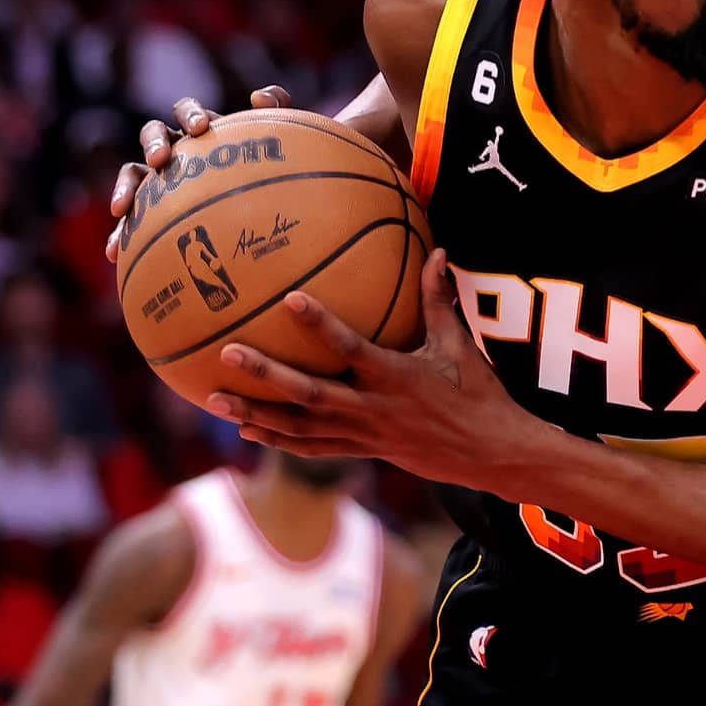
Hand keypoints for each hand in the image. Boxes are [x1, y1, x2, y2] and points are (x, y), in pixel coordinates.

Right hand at [105, 86, 290, 260]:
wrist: (261, 208)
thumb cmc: (269, 171)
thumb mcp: (279, 140)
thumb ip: (278, 108)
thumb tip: (257, 97)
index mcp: (200, 131)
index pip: (186, 111)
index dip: (189, 114)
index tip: (202, 128)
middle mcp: (174, 149)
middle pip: (152, 133)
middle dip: (153, 143)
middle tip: (161, 159)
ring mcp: (158, 178)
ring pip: (132, 172)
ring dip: (124, 185)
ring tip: (122, 208)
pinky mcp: (148, 209)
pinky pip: (130, 219)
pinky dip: (119, 234)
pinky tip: (114, 253)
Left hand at [206, 249, 543, 486]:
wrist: (491, 454)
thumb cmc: (479, 393)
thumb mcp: (460, 345)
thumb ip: (440, 299)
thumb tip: (436, 251)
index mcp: (397, 377)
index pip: (351, 348)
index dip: (321, 325)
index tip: (289, 298)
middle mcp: (374, 408)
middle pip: (310, 394)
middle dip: (267, 375)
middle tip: (228, 353)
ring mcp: (365, 434)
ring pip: (301, 427)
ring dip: (257, 413)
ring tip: (215, 399)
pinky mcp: (364, 451)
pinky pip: (314, 448)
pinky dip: (280, 440)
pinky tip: (249, 430)